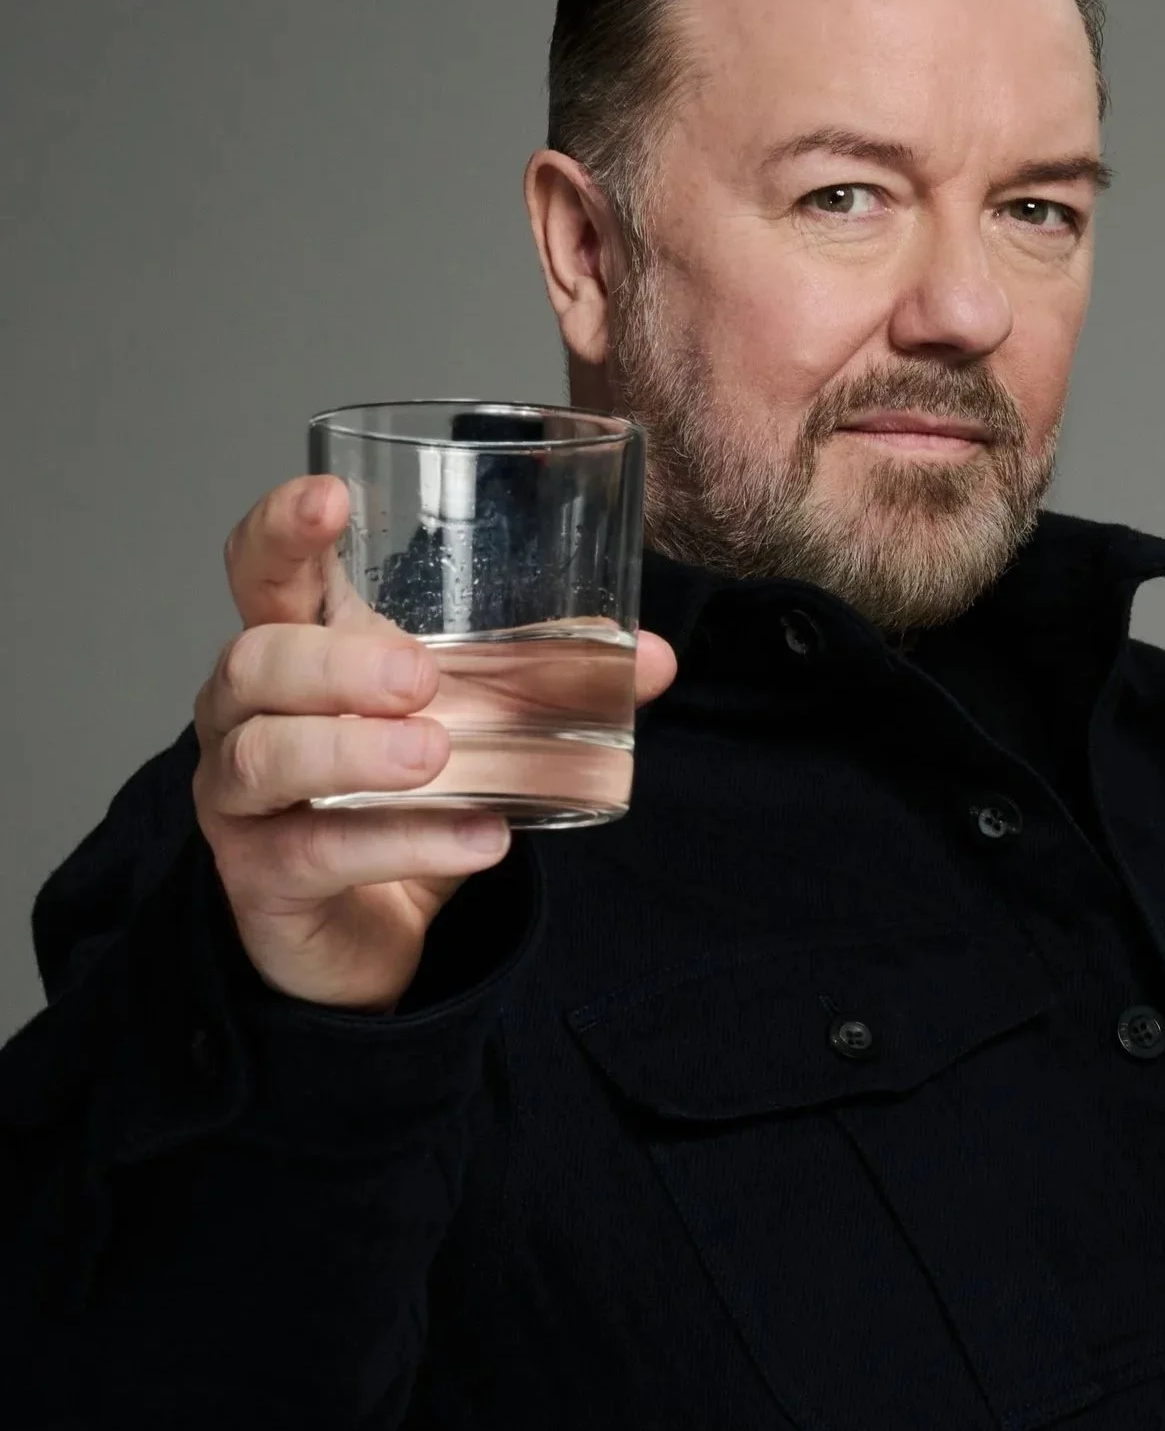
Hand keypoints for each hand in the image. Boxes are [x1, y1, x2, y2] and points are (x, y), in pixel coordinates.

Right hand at [192, 473, 677, 1012]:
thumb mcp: (484, 731)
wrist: (373, 931)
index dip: (281, 531)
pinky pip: (319, 852)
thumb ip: (555, 687)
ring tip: (436, 756)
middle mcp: (245, 716)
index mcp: (295, 655)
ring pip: (266, 756)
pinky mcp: (265, 877)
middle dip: (334, 662)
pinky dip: (405, 843)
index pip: (262, 573)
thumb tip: (657, 657)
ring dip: (353, 752)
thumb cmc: (406, 802)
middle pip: (253, 660)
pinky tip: (481, 840)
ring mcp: (241, 799)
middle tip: (418, 677)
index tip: (330, 499)